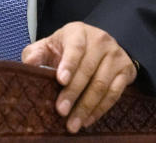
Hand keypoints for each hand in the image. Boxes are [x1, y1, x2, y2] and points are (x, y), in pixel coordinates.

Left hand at [22, 21, 136, 133]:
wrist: (97, 45)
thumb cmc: (67, 48)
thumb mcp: (50, 45)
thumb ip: (36, 53)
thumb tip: (28, 63)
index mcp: (79, 32)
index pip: (75, 48)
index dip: (69, 64)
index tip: (60, 81)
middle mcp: (101, 40)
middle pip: (88, 70)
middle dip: (74, 93)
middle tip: (61, 111)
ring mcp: (116, 55)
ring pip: (102, 84)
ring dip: (87, 106)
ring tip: (73, 123)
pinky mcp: (127, 70)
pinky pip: (115, 93)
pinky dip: (101, 109)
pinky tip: (88, 119)